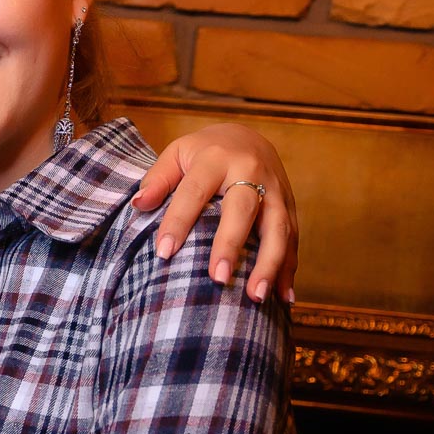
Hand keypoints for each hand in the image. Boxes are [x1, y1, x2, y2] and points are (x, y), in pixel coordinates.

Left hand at [132, 122, 299, 303]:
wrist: (249, 137)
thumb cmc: (204, 151)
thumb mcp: (177, 153)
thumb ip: (159, 178)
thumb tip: (139, 204)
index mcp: (216, 157)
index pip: (193, 192)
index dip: (178, 221)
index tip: (163, 253)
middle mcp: (250, 171)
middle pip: (243, 209)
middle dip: (231, 244)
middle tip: (218, 279)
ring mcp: (275, 189)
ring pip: (278, 227)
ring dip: (270, 264)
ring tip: (256, 296)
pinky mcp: (290, 206)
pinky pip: (293, 239)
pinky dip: (290, 268)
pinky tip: (284, 296)